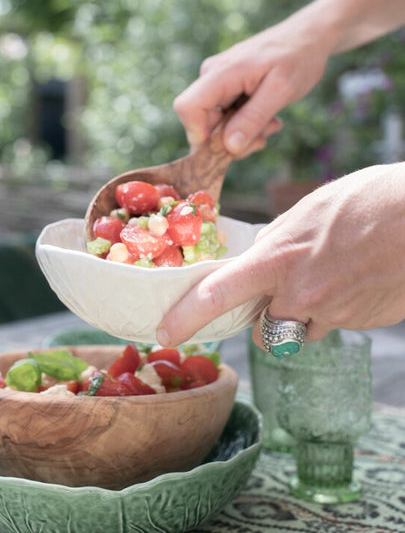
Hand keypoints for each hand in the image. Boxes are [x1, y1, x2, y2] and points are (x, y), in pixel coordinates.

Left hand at [157, 164, 404, 346]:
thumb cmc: (368, 200)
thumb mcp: (308, 210)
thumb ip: (277, 239)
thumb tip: (260, 255)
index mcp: (277, 259)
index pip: (216, 295)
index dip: (185, 318)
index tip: (165, 332)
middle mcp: (299, 294)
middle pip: (262, 331)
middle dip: (265, 318)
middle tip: (282, 294)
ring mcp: (331, 313)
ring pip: (301, 331)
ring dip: (304, 315)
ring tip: (332, 277)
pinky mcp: (359, 324)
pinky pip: (333, 325)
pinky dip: (336, 310)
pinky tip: (355, 280)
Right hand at [173, 12, 333, 156]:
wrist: (308, 37)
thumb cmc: (298, 57)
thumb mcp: (281, 90)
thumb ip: (253, 118)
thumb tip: (229, 147)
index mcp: (221, 72)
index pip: (187, 108)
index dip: (200, 134)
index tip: (229, 147)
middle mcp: (211, 77)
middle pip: (202, 124)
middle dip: (231, 141)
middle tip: (264, 138)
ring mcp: (217, 84)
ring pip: (216, 127)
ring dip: (243, 135)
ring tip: (272, 124)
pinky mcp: (225, 90)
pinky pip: (225, 120)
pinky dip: (246, 127)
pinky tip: (268, 119)